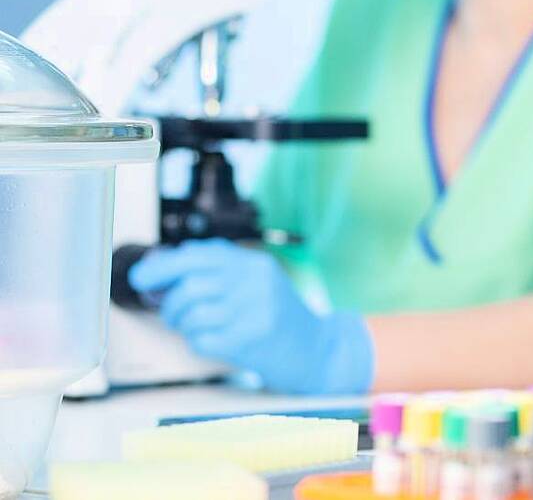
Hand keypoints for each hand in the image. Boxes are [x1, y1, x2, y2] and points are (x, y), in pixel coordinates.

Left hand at [129, 238, 372, 394]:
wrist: (316, 351)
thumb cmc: (281, 318)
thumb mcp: (258, 281)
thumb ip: (220, 267)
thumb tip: (169, 260)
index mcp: (255, 264)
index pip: (196, 256)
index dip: (161, 267)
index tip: (141, 278)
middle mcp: (255, 284)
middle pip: (189, 286)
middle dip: (169, 302)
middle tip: (168, 311)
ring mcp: (252, 313)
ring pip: (191, 315)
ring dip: (183, 324)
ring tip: (196, 327)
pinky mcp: (247, 342)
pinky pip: (200, 340)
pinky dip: (198, 342)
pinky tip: (214, 341)